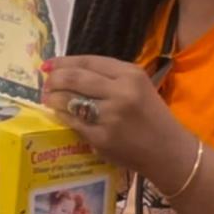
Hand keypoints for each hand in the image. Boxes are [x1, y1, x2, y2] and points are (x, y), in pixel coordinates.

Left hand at [41, 55, 197, 183]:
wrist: (167, 151)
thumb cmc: (151, 116)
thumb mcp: (138, 87)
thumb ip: (109, 77)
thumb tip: (69, 70)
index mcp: (131, 74)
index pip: (88, 62)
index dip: (64, 62)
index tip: (48, 64)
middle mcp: (120, 92)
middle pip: (74, 78)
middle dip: (54, 79)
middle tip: (46, 83)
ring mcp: (110, 116)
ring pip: (69, 100)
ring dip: (53, 98)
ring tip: (48, 98)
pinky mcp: (101, 137)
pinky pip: (73, 122)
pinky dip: (63, 116)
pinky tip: (60, 114)